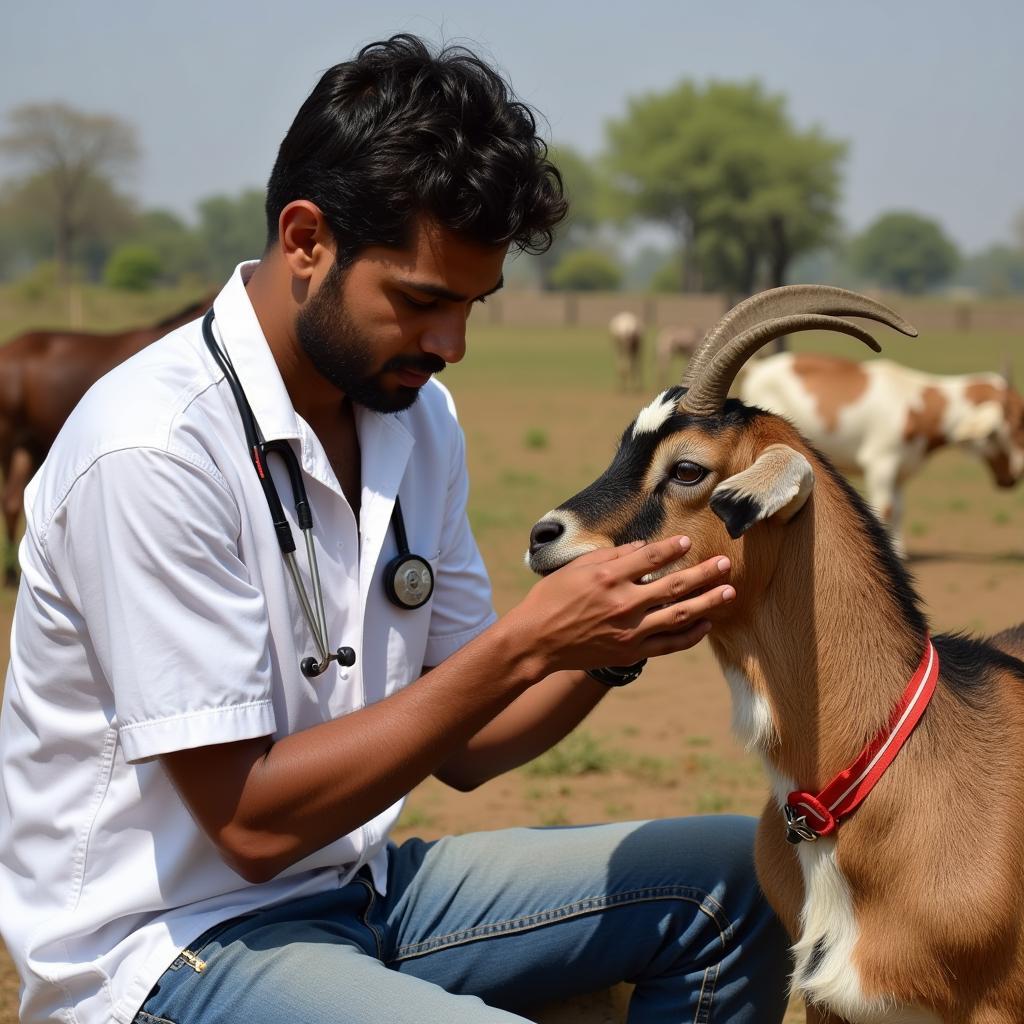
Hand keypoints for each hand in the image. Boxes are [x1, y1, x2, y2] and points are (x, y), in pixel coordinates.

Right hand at [510, 535, 733, 676]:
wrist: (535, 642)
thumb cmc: (550, 599)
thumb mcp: (575, 568)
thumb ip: (611, 556)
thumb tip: (643, 547)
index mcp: (607, 578)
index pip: (650, 558)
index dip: (672, 548)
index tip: (688, 541)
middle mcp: (622, 604)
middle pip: (674, 586)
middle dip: (704, 573)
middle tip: (726, 564)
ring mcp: (628, 631)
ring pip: (678, 616)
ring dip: (707, 603)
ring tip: (729, 592)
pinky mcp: (630, 652)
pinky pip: (668, 644)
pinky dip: (690, 635)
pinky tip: (705, 623)